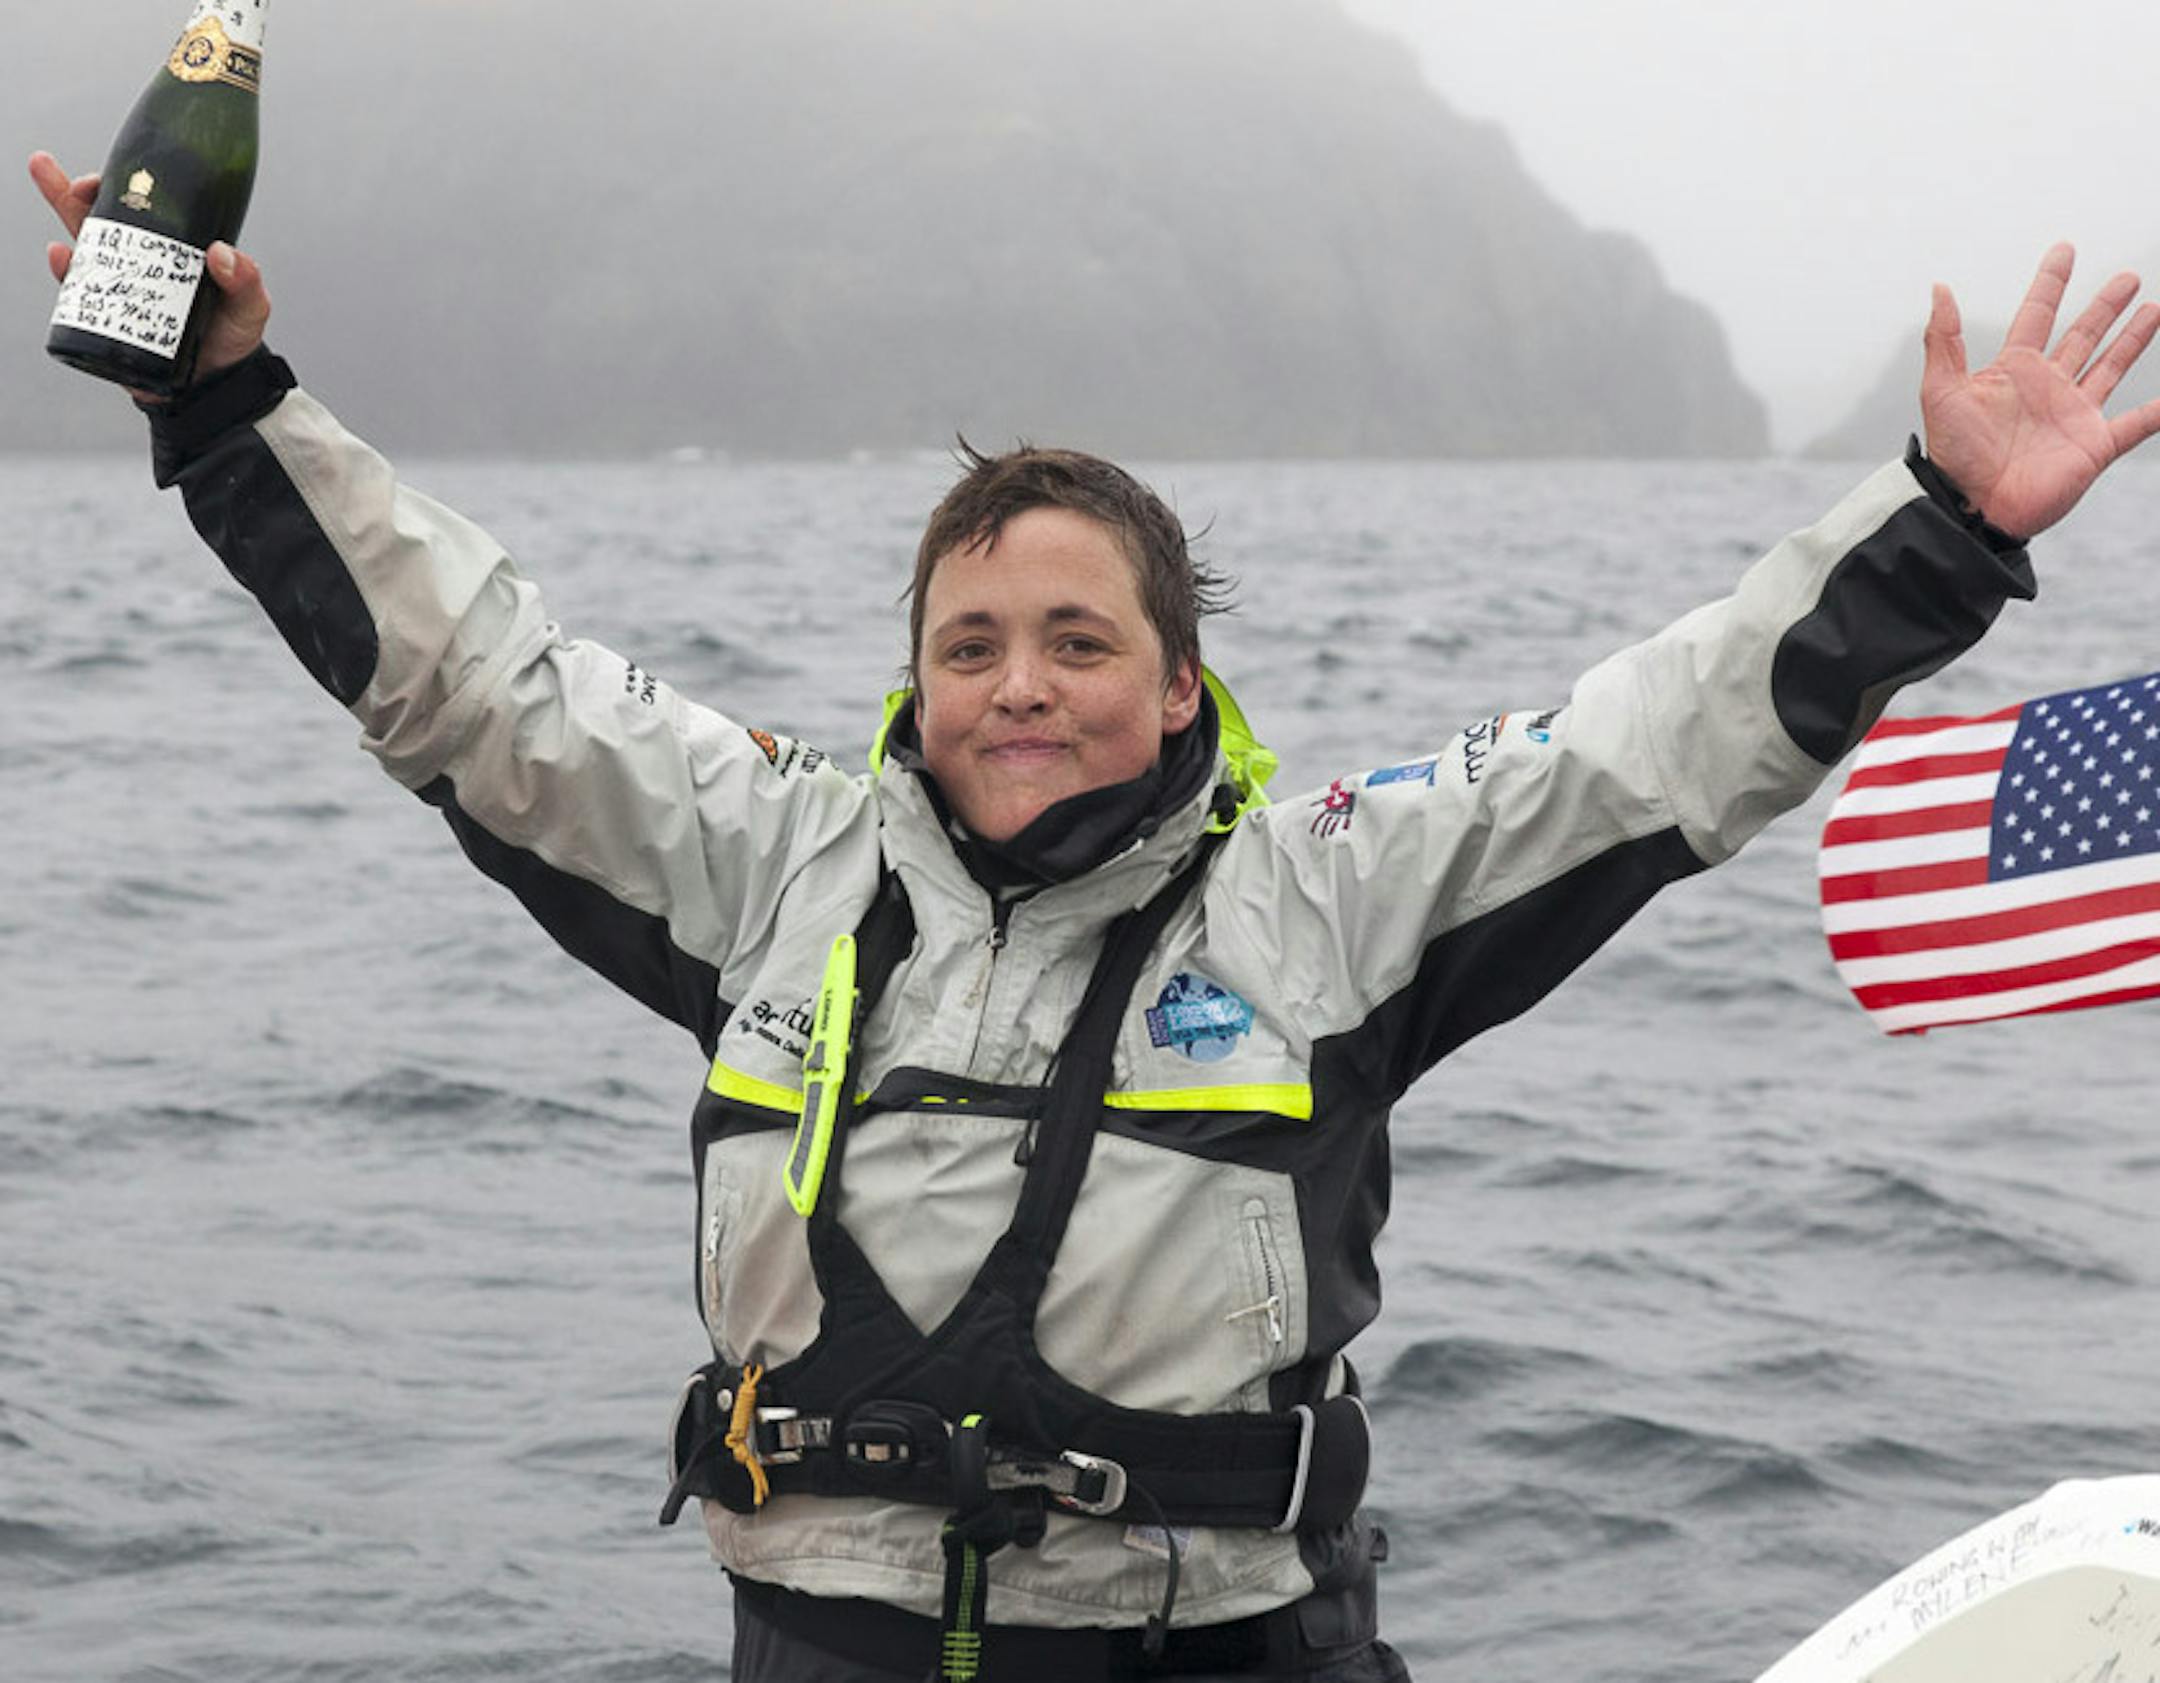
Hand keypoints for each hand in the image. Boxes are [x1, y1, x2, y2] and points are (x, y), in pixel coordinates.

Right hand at [28, 150, 271, 385]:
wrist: (217, 387)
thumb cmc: (234, 338)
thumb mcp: (251, 308)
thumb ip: (247, 281)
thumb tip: (221, 253)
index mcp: (175, 248)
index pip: (145, 208)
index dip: (123, 186)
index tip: (111, 179)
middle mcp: (143, 261)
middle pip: (104, 219)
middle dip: (76, 193)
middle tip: (63, 177)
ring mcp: (122, 287)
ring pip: (84, 247)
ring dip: (65, 219)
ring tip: (52, 190)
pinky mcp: (108, 317)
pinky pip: (80, 292)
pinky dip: (68, 273)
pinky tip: (62, 257)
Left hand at [1921, 243, 2159, 537]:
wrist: (1972, 507)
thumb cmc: (1954, 453)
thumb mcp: (1940, 392)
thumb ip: (1943, 341)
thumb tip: (1939, 288)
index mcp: (2013, 370)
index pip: (2037, 314)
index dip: (2051, 282)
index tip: (2065, 249)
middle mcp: (2047, 387)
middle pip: (2083, 334)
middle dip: (2105, 306)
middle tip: (2128, 277)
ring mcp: (2073, 414)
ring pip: (2111, 366)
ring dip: (2133, 338)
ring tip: (2155, 308)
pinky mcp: (2093, 445)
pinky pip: (2136, 424)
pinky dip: (2158, 411)